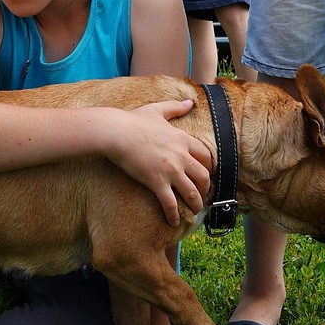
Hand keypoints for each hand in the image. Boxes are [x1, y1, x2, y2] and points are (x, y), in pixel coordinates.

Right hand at [108, 97, 214, 224]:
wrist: (116, 132)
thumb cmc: (133, 120)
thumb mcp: (157, 110)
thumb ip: (175, 107)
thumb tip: (191, 102)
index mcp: (182, 139)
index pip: (205, 155)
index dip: (208, 167)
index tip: (205, 174)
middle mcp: (181, 156)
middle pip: (203, 176)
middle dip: (205, 188)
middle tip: (202, 195)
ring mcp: (170, 170)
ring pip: (191, 193)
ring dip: (195, 204)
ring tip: (194, 211)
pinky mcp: (157, 182)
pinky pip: (170, 203)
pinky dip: (173, 215)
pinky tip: (173, 222)